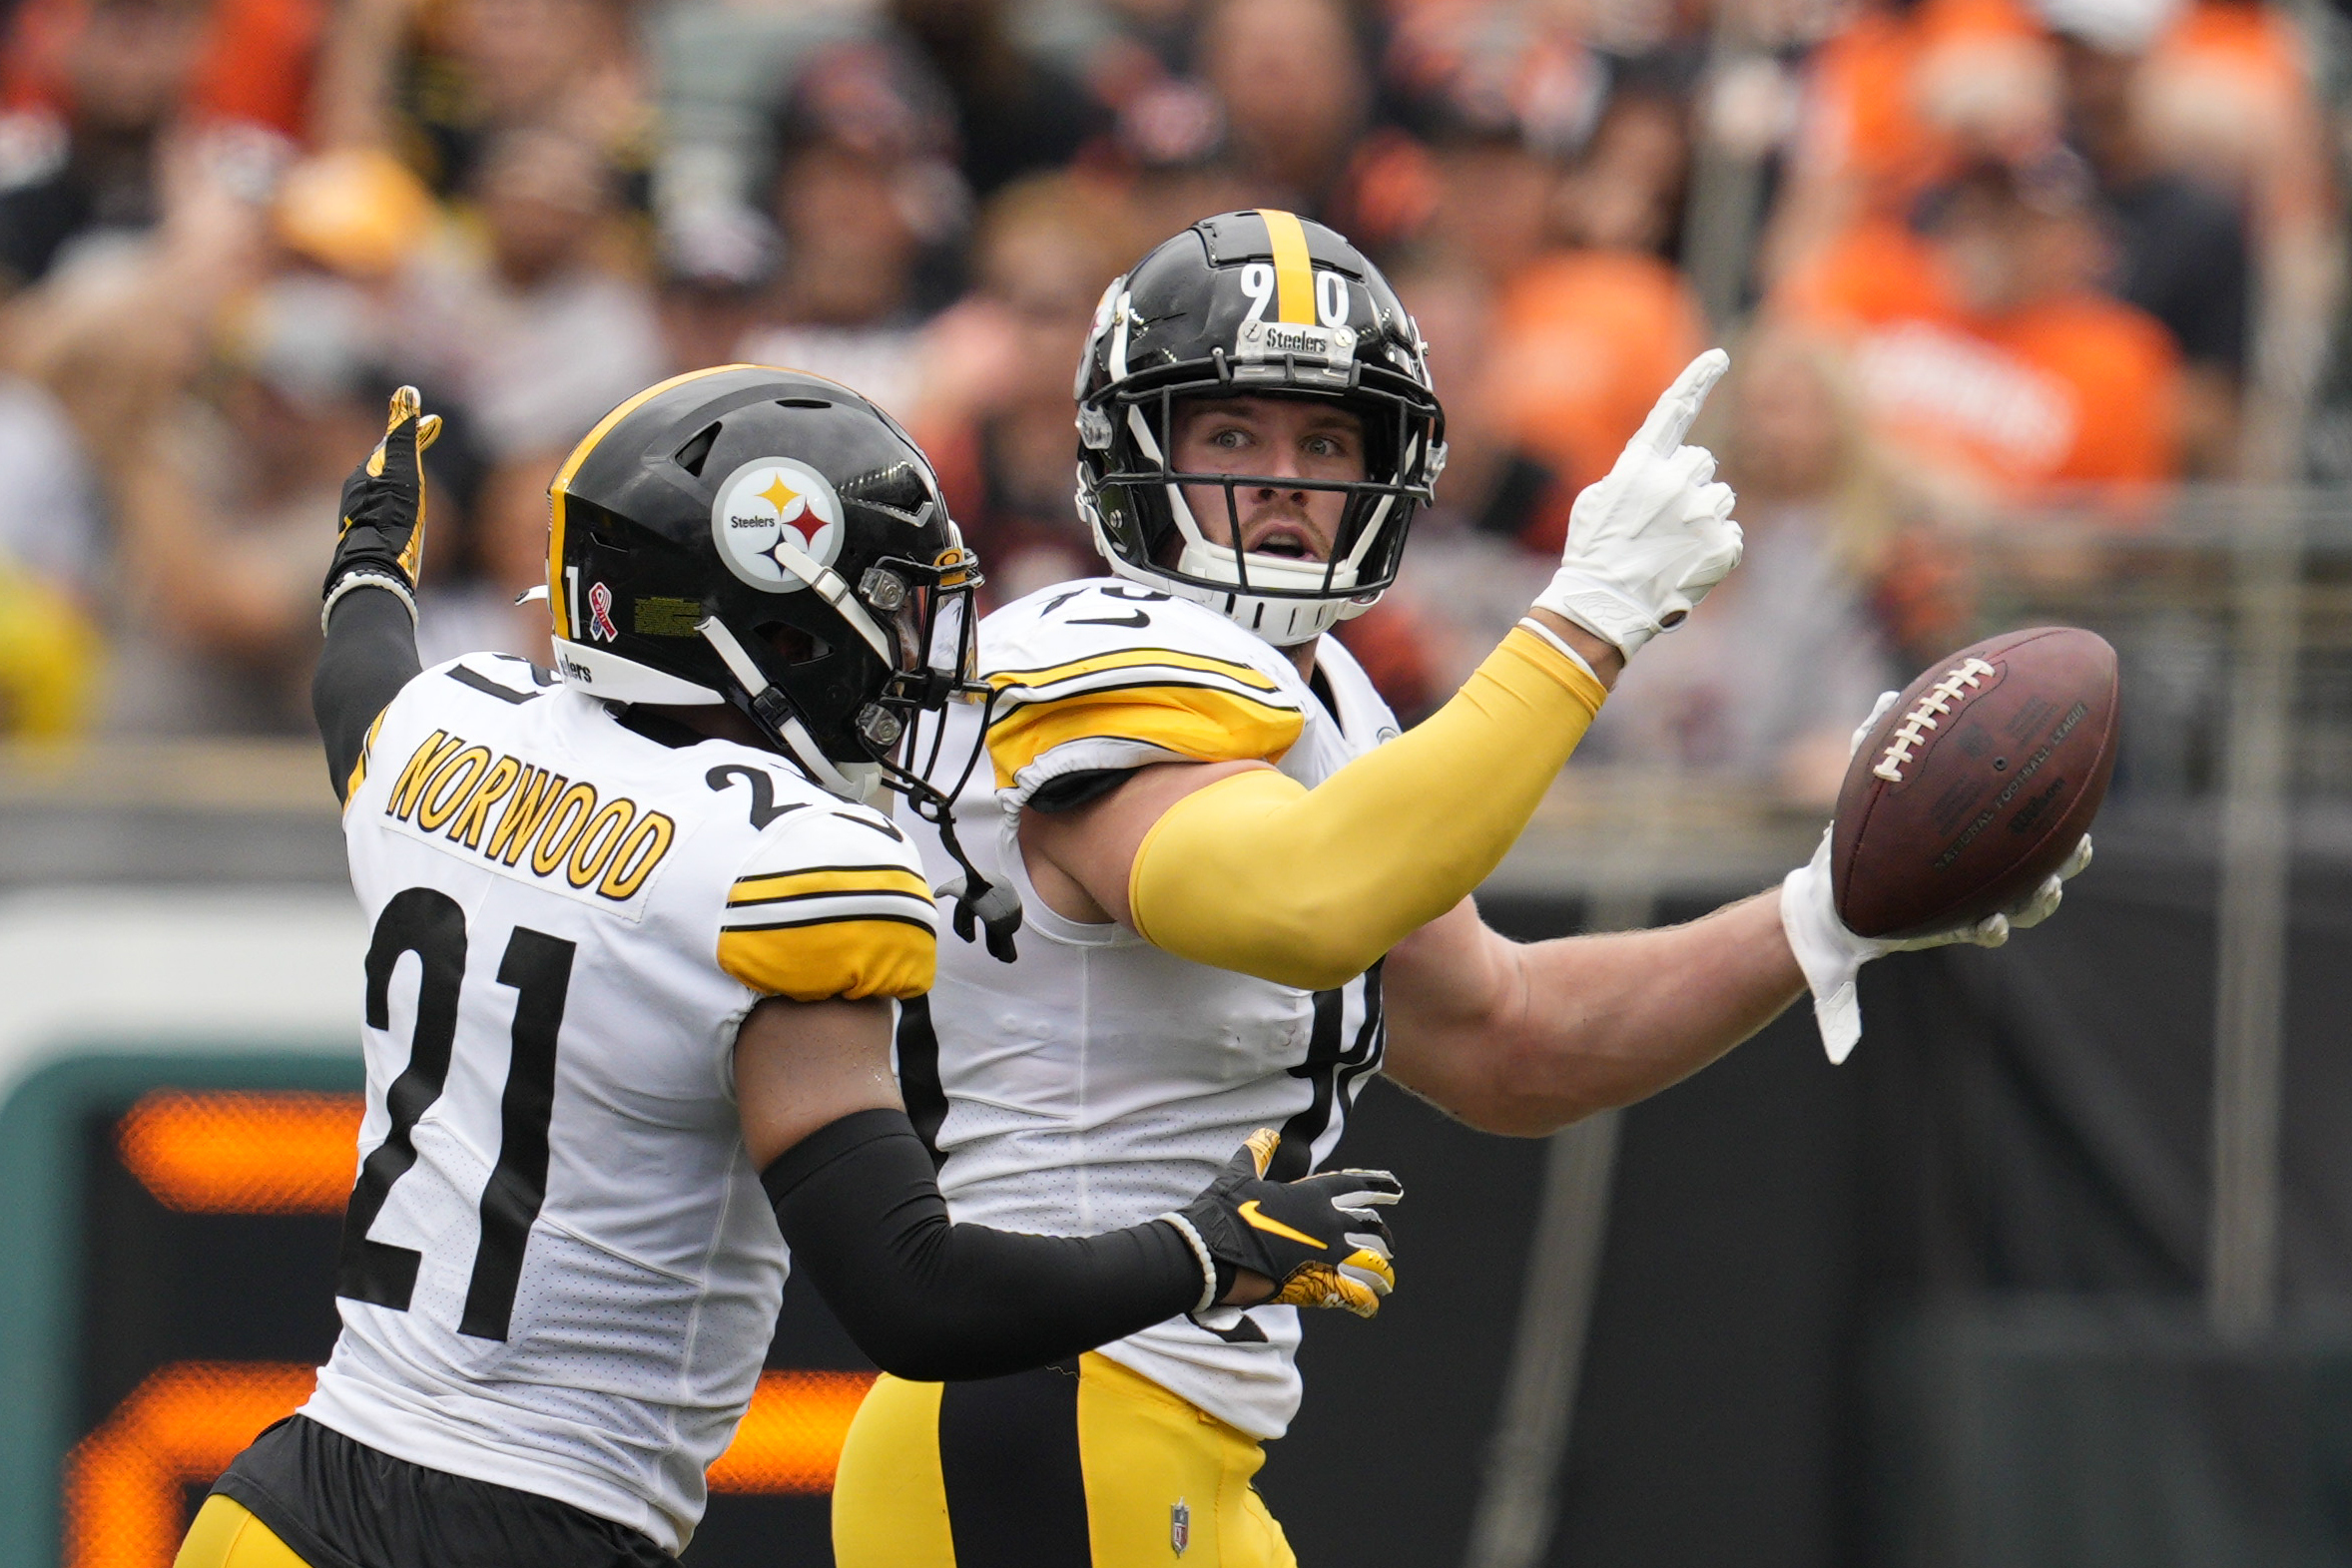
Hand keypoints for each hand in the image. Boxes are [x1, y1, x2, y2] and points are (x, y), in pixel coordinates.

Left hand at [321, 386, 441, 618]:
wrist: (376, 567)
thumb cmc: (392, 515)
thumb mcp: (404, 469)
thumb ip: (405, 433)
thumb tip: (407, 389)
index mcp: (366, 472)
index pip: (392, 444)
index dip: (413, 432)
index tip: (433, 422)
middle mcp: (357, 492)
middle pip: (383, 467)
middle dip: (400, 455)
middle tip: (419, 445)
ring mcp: (358, 518)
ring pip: (379, 493)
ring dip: (395, 484)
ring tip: (409, 485)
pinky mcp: (364, 540)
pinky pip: (380, 514)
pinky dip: (392, 507)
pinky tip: (398, 521)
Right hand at [1170, 1129, 1400, 1318]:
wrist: (1212, 1253)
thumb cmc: (1224, 1213)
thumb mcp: (1240, 1175)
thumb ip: (1257, 1153)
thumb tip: (1265, 1134)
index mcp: (1313, 1193)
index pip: (1357, 1185)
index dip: (1379, 1185)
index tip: (1397, 1188)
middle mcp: (1328, 1222)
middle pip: (1371, 1227)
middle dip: (1383, 1236)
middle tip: (1389, 1245)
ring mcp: (1328, 1254)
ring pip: (1372, 1262)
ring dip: (1382, 1273)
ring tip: (1387, 1282)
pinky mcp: (1321, 1284)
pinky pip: (1356, 1294)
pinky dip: (1366, 1302)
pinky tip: (1371, 1307)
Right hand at [1533, 349, 1741, 657]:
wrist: (1606, 607)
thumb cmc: (1595, 554)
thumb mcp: (1596, 502)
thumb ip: (1631, 475)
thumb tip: (1660, 466)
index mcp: (1640, 466)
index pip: (1673, 410)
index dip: (1697, 379)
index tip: (1719, 356)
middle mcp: (1675, 482)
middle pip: (1702, 461)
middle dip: (1687, 483)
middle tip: (1662, 520)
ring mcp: (1702, 514)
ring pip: (1721, 496)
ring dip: (1703, 515)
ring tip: (1673, 546)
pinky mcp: (1723, 545)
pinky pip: (1732, 532)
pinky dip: (1714, 548)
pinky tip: (1687, 564)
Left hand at [1780, 689, 2092, 1062]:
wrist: (1841, 884)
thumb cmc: (1872, 824)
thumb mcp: (1878, 780)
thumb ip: (1887, 742)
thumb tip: (1888, 697)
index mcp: (1990, 824)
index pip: (2037, 809)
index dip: (2064, 796)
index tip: (2079, 776)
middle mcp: (1995, 862)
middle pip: (2053, 859)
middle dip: (2074, 854)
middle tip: (2082, 844)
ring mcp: (1982, 897)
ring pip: (2031, 904)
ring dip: (2045, 899)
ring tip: (2048, 889)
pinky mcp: (1957, 927)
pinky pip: (1986, 934)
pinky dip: (1993, 930)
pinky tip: (1991, 922)